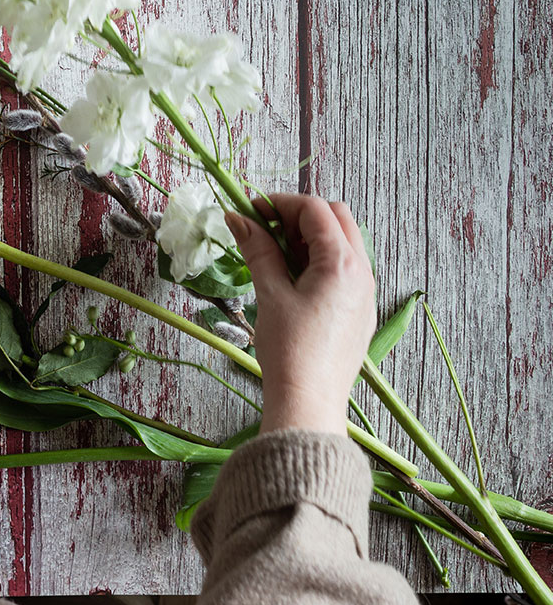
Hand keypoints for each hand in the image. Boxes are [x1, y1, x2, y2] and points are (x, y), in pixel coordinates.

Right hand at [225, 195, 375, 434]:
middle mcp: (362, 272)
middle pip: (337, 218)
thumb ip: (258, 251)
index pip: (315, 210)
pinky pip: (346, 269)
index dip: (280, 203)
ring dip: (311, 237)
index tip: (250, 210)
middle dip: (300, 215)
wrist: (309, 401)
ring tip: (276, 255)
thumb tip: (238, 219)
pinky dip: (321, 260)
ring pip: (344, 243)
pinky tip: (294, 280)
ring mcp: (365, 292)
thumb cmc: (289, 349)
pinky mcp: (360, 310)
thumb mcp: (269, 294)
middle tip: (265, 229)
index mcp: (342, 263)